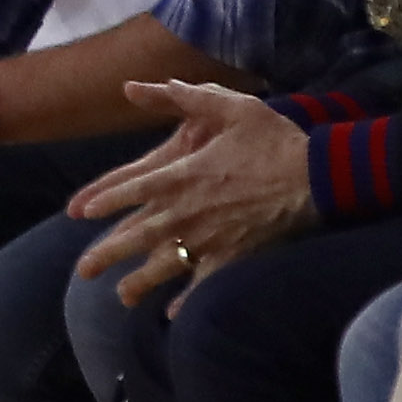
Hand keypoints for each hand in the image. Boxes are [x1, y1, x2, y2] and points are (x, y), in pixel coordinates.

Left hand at [69, 79, 318, 299]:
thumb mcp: (231, 106)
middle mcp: (190, 210)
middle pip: (140, 236)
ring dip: (141, 283)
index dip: (107, 201)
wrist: (319, 177)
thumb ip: (183, 96)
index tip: (81, 212)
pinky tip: (173, 315)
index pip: (135, 189)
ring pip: (167, 265)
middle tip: (84, 271)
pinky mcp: (236, 256)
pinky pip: (206, 283)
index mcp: (184, 175)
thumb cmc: (274, 140)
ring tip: (121, 297)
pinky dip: (190, 300)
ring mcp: (212, 237)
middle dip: (109, 254)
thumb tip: (133, 86)